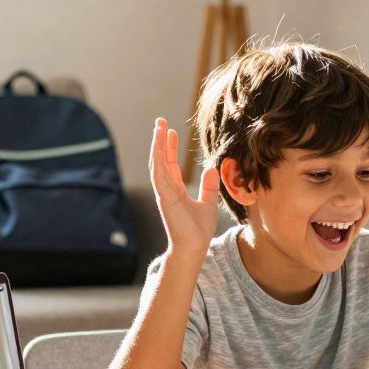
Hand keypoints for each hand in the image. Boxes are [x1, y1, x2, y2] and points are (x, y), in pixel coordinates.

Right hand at [149, 118, 219, 254]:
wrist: (195, 246)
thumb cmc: (199, 230)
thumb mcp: (208, 203)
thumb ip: (209, 187)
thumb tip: (212, 169)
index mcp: (176, 190)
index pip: (170, 164)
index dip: (169, 147)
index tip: (170, 131)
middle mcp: (167, 189)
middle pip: (161, 160)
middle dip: (160, 141)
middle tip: (160, 122)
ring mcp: (164, 193)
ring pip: (157, 164)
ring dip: (156, 145)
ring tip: (158, 127)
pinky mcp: (164, 197)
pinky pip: (158, 175)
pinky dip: (157, 160)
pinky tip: (157, 146)